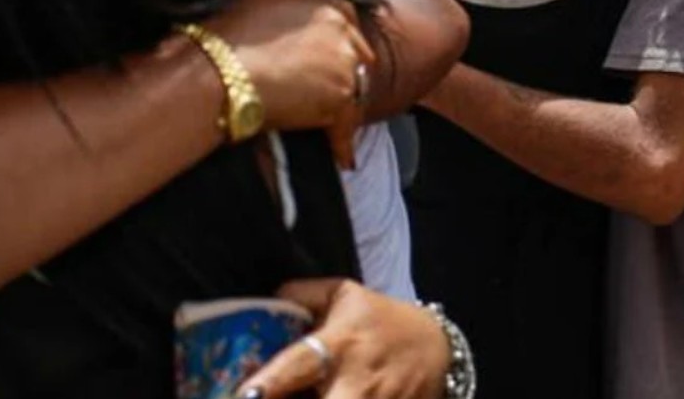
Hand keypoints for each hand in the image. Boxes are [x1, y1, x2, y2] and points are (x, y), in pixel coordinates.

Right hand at [207, 0, 374, 167]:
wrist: (219, 69)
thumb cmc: (223, 35)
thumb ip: (281, 2)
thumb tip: (275, 9)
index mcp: (319, 2)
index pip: (345, 18)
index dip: (338, 41)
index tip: (330, 58)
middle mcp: (339, 26)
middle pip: (358, 53)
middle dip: (347, 72)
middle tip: (330, 92)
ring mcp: (344, 61)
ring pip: (357, 88)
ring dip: (344, 105)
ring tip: (333, 125)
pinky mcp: (340, 95)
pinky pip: (348, 123)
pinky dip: (343, 141)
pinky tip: (343, 158)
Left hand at [238, 279, 449, 398]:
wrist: (437, 346)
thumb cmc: (380, 320)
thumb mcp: (345, 295)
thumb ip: (303, 295)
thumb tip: (269, 299)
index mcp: (338, 344)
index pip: (297, 366)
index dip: (268, 383)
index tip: (246, 395)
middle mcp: (356, 380)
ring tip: (309, 395)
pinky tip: (332, 397)